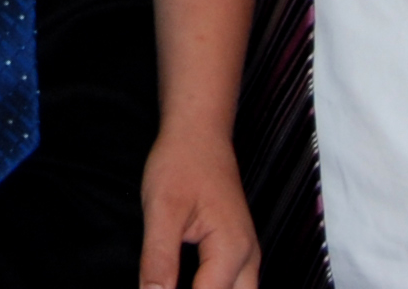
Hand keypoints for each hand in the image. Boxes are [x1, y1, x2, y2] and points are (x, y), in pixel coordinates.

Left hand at [139, 120, 258, 288]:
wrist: (199, 133)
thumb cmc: (181, 163)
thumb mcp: (162, 210)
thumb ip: (158, 259)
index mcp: (231, 251)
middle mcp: (248, 258)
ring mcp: (248, 254)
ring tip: (176, 284)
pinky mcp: (239, 250)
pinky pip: (236, 286)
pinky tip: (189, 283)